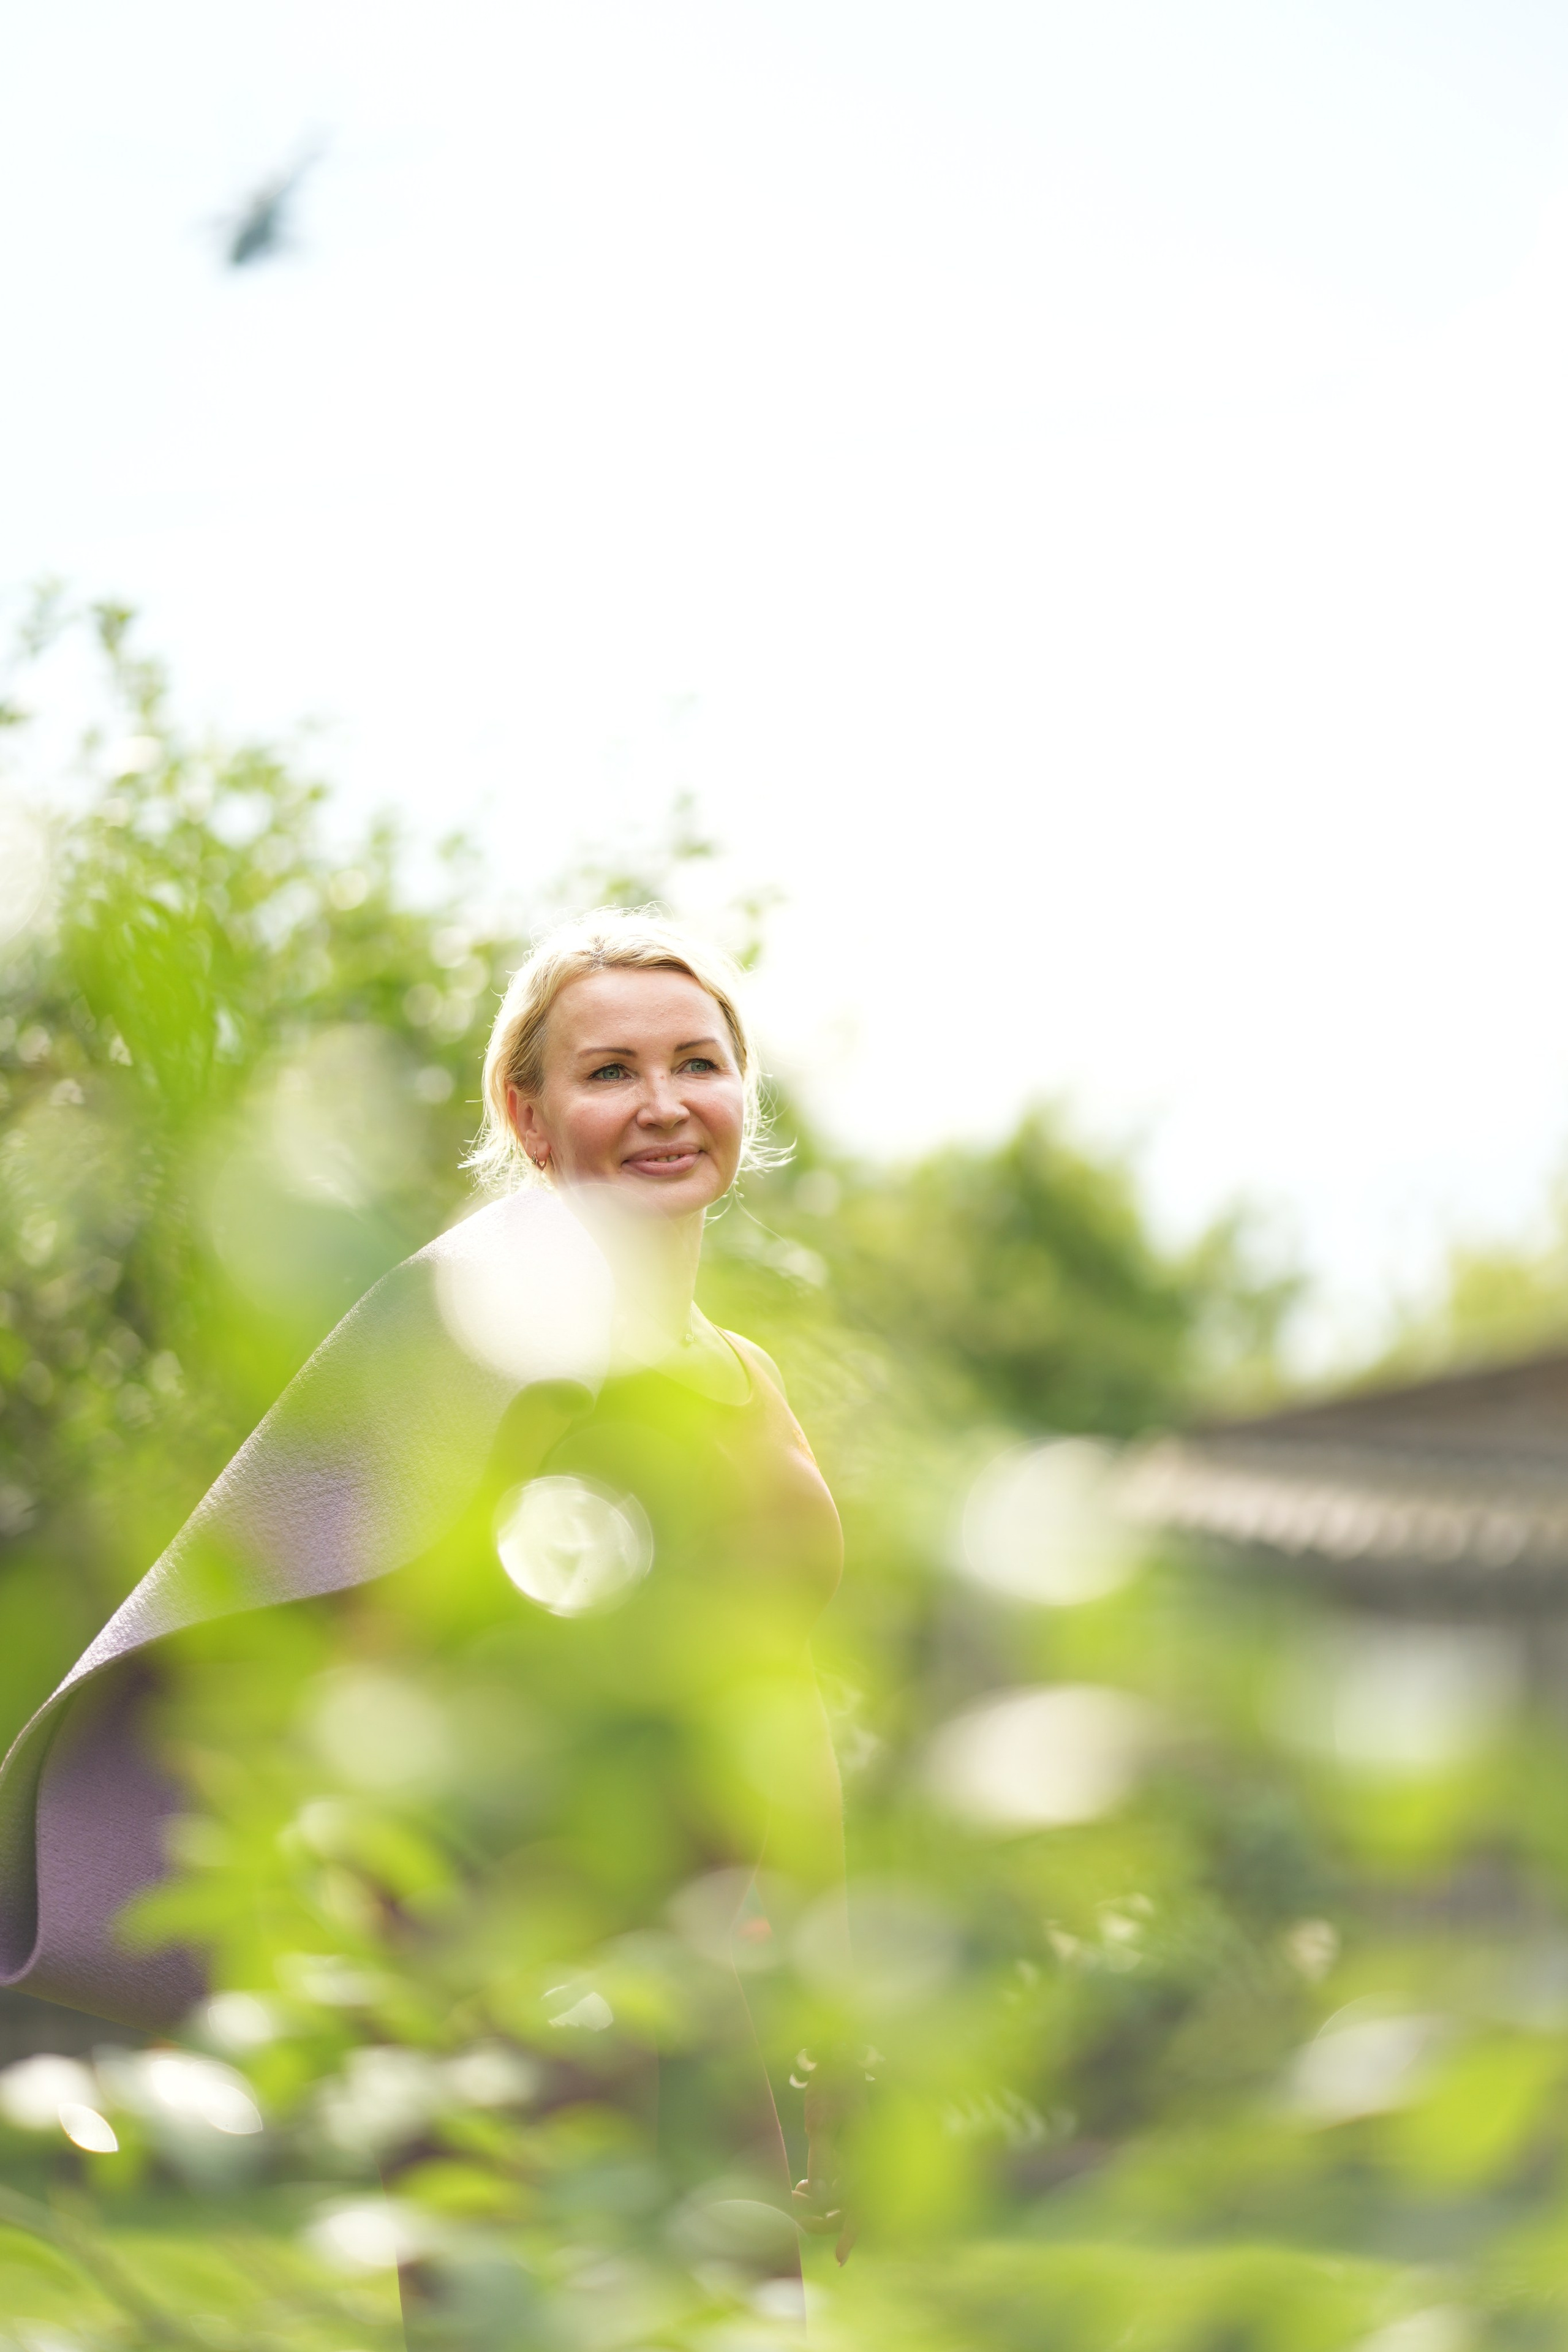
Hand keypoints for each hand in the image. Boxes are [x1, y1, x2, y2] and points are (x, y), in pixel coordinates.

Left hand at [792, 2061, 858, 2263]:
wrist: (837, 2056)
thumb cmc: (831, 2082)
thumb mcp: (822, 2119)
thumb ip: (821, 2156)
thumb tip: (817, 2189)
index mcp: (867, 2155)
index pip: (862, 2206)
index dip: (851, 2235)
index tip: (839, 2259)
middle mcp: (864, 2162)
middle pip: (849, 2210)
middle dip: (824, 2220)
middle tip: (798, 2216)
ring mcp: (856, 2159)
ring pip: (842, 2200)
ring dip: (820, 2206)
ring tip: (798, 2194)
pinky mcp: (846, 2154)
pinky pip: (837, 2184)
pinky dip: (821, 2191)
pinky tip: (804, 2186)